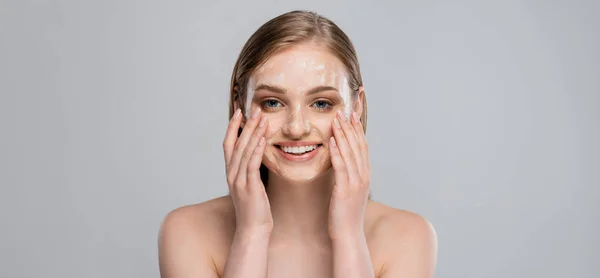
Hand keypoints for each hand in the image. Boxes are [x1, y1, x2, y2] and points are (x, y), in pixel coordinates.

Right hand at [223, 107, 272, 233]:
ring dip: (253, 133)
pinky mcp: (248, 186)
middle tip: (255, 109)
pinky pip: (251, 164)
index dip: (233, 126)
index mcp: (230, 172)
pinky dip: (256, 150)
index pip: (228, 143)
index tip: (239, 111)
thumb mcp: (250, 185)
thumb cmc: (254, 208)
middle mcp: (231, 174)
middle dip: (246, 124)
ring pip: (244, 151)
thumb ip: (250, 170)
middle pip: (236, 143)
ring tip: (262, 118)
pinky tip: (263, 139)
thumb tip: (257, 155)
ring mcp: (238, 180)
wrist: (252, 229)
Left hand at [328, 110, 371, 239]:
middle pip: (358, 145)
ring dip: (343, 134)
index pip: (363, 145)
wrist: (348, 235)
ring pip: (350, 153)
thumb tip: (343, 161)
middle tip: (345, 110)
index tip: (353, 112)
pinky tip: (331, 141)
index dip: (358, 128)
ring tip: (336, 119)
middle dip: (351, 126)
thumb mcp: (350, 190)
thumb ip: (349, 174)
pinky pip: (341, 167)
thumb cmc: (345, 214)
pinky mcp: (344, 190)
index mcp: (365, 174)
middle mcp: (363, 176)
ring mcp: (355, 183)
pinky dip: (336, 152)